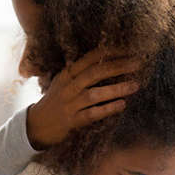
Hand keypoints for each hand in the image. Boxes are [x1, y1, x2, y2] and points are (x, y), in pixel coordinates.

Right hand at [26, 48, 140, 148]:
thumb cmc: (55, 102)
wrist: (36, 125)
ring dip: (117, 89)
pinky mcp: (72, 121)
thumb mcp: (63, 82)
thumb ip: (80, 73)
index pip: (91, 58)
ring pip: (95, 93)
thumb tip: (107, 61)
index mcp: (67, 74)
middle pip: (95, 72)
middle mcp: (68, 86)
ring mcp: (69, 104)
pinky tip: (122, 105)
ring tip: (135, 85)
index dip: (111, 52)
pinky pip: (92, 114)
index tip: (129, 49)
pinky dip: (108, 109)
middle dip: (118, 66)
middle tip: (138, 63)